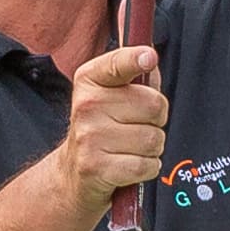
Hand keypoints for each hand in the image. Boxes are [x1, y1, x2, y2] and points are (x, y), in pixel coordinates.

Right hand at [51, 44, 169, 225]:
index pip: (118, 64)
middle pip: (154, 106)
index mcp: (90, 80)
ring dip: (152, 149)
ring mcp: (89, 136)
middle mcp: (87, 104)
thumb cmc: (102, 129)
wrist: (72, 172)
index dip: (135, 59)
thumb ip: (138, 77)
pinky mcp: (95, 166)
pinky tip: (129, 165)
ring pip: (154, 139)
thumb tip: (151, 58)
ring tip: (131, 148)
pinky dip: (147, 169)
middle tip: (137, 127)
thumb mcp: (114, 96)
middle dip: (157, 121)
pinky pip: (146, 165)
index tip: (148, 58)